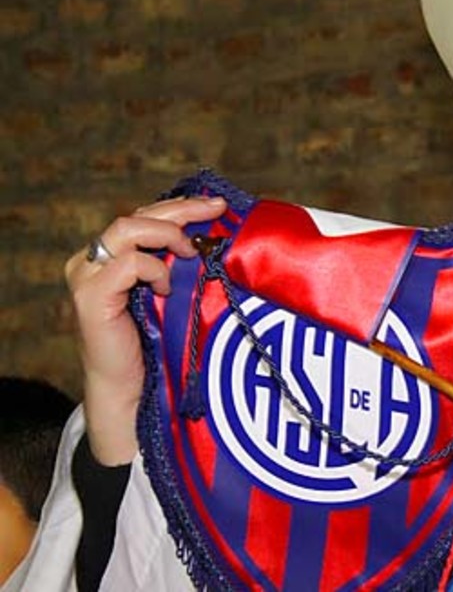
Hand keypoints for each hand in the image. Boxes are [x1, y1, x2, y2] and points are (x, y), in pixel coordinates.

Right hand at [64, 195, 226, 464]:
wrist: (134, 391)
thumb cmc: (159, 345)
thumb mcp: (176, 294)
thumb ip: (183, 265)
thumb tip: (220, 236)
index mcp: (113, 257)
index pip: (145, 216)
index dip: (181, 207)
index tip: (218, 205)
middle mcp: (93, 261)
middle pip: (137, 216)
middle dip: (182, 210)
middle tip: (216, 210)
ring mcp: (87, 276)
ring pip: (127, 228)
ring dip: (168, 234)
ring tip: (192, 253)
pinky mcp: (90, 297)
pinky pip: (127, 263)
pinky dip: (154, 269)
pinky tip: (168, 288)